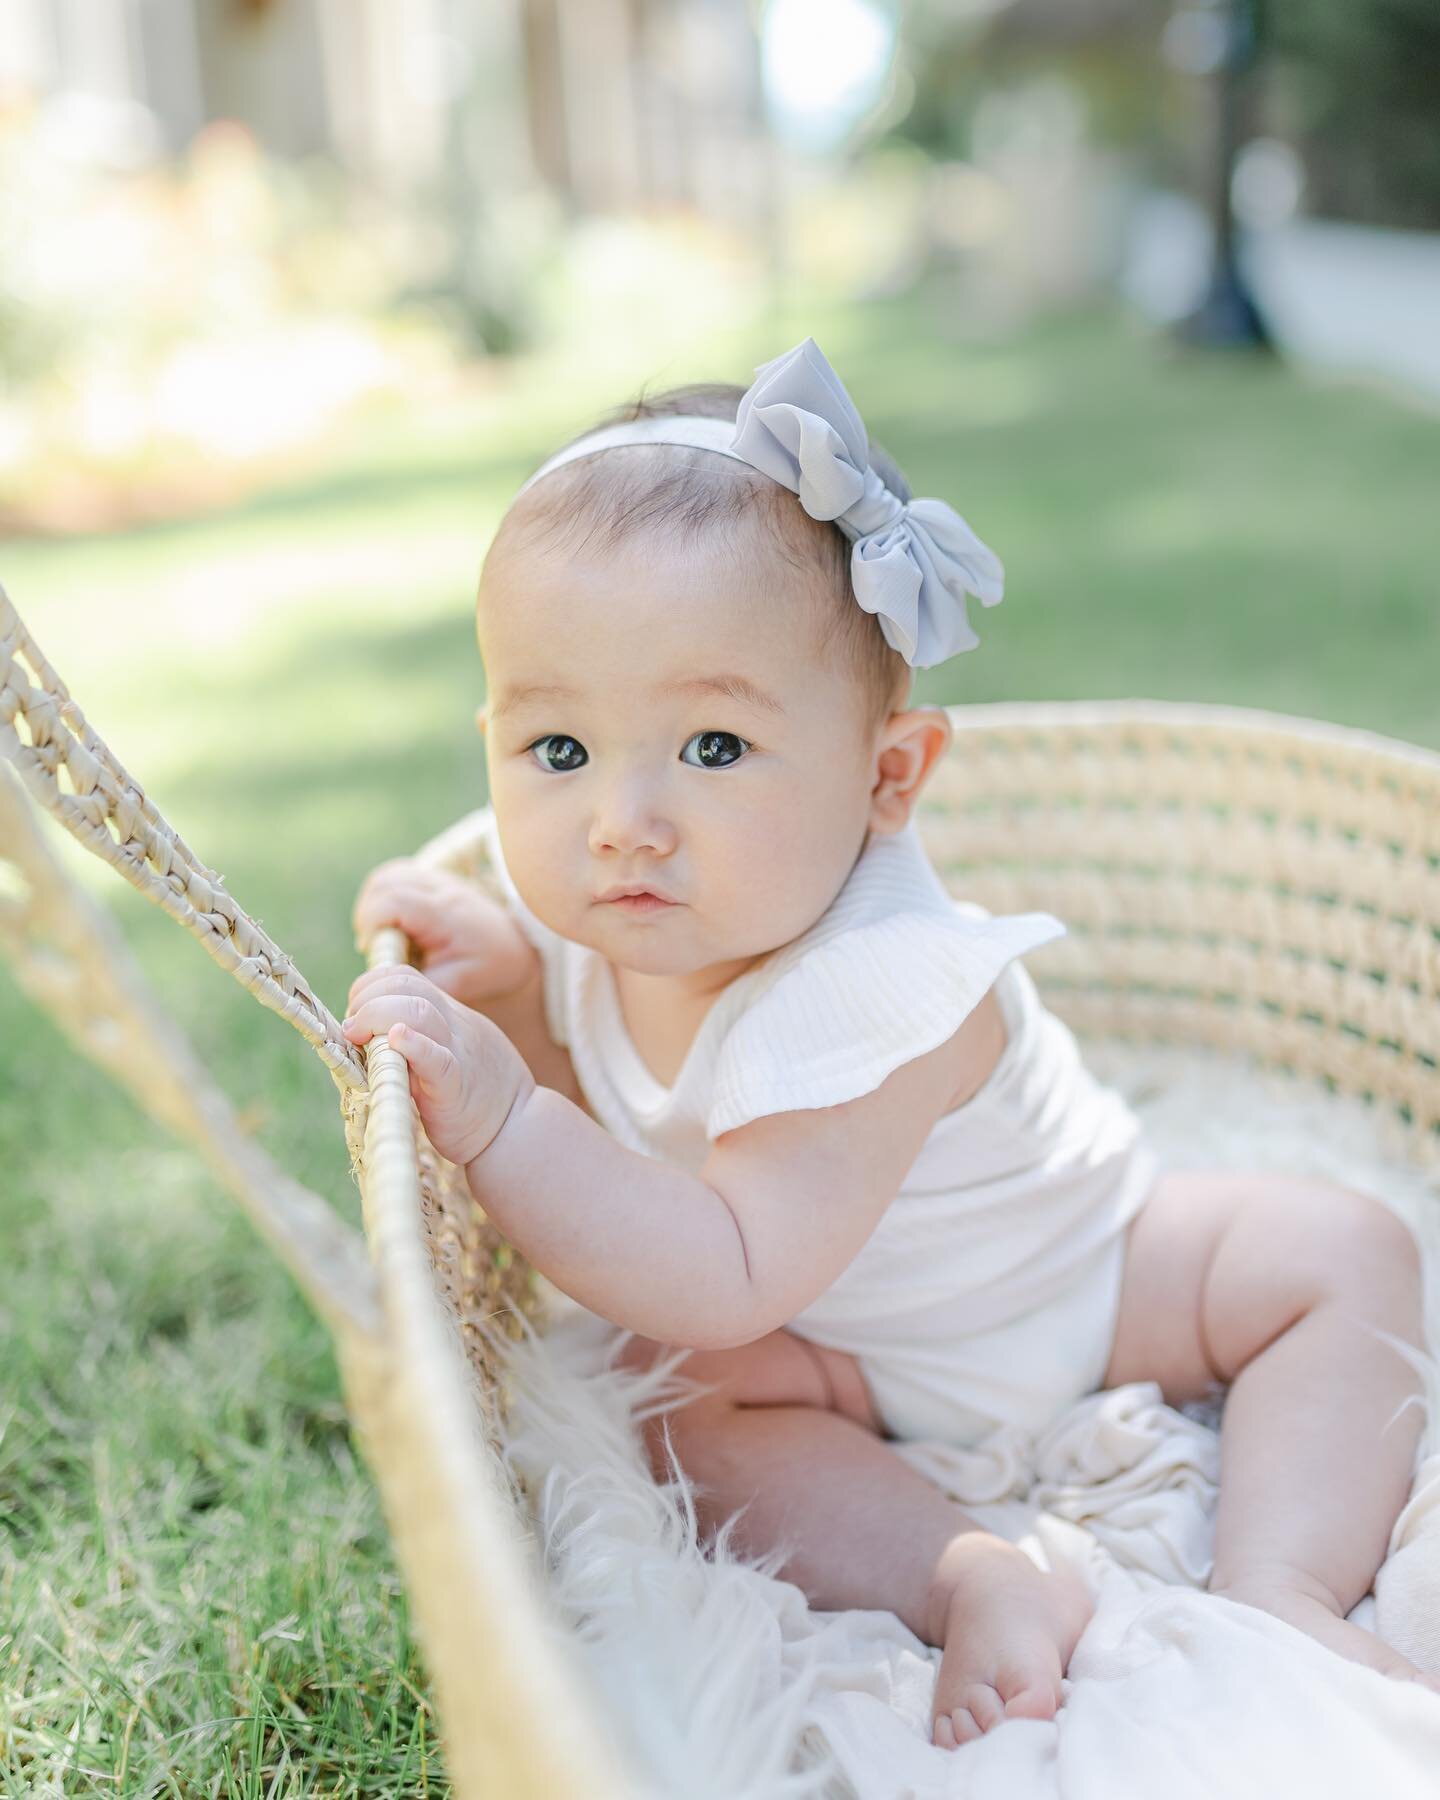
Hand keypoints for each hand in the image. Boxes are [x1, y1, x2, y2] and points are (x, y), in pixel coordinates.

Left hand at [342, 966, 534, 1165]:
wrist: (516, 1127)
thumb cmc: (476, 1093)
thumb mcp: (453, 1049)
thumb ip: (424, 1034)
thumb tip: (376, 1029)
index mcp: (450, 1016)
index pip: (405, 977)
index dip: (372, 985)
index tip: (356, 1012)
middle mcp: (454, 1026)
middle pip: (407, 986)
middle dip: (367, 998)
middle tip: (351, 1028)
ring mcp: (457, 1054)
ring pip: (419, 1012)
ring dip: (377, 1014)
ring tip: (357, 1035)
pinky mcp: (454, 1089)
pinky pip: (436, 1058)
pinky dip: (414, 1045)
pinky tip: (397, 1040)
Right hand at [352, 859, 534, 1006]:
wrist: (516, 946)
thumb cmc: (489, 966)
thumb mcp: (459, 983)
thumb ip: (422, 983)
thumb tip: (385, 981)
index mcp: (445, 913)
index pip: (393, 902)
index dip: (371, 923)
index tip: (372, 948)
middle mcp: (441, 888)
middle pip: (384, 882)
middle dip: (368, 914)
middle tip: (375, 943)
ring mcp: (438, 878)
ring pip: (387, 875)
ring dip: (374, 902)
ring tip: (382, 933)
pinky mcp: (435, 878)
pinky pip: (397, 874)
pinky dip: (386, 895)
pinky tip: (394, 921)